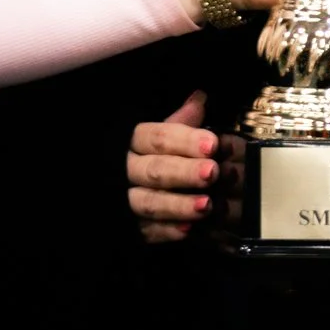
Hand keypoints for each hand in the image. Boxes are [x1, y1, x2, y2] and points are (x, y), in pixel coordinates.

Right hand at [126, 90, 243, 241]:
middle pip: (155, 170)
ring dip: (178, 205)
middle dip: (184, 172)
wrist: (116, 187)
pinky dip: (167, 231)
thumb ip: (181, 122)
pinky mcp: (129, 227)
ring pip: (148, 202)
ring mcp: (126, 200)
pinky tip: (189, 230)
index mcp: (135, 142)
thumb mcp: (161, 134)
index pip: (158, 138)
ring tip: (207, 205)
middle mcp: (127, 170)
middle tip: (212, 172)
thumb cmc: (148, 155)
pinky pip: (146, 231)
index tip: (212, 144)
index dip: (185, 141)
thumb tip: (200, 98)